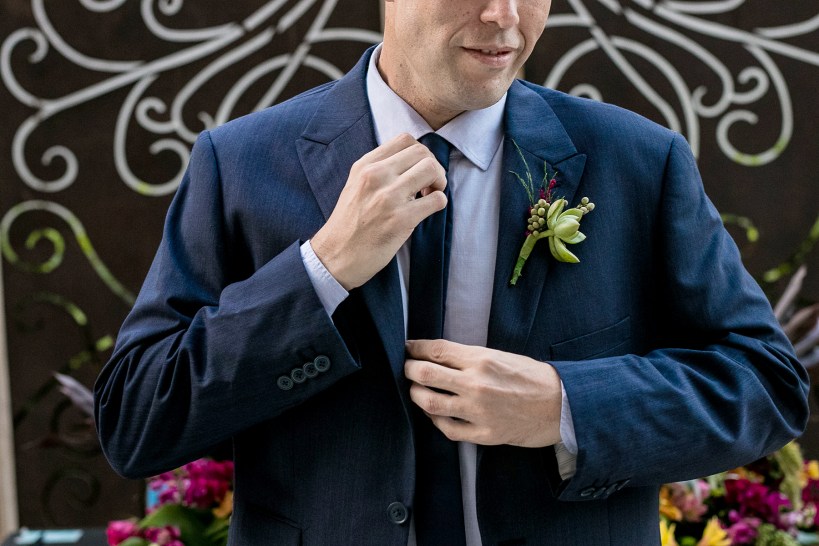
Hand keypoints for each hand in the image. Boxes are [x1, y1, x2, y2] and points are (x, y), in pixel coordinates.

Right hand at [310, 133, 446, 289]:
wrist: (335, 256)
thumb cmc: (349, 224)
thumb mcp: (356, 185)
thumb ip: (379, 170)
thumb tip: (411, 163)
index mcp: (365, 165)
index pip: (405, 139)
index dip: (420, 153)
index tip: (417, 170)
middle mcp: (376, 176)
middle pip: (422, 152)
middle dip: (433, 166)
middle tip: (429, 184)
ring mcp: (389, 197)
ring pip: (432, 169)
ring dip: (439, 182)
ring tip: (429, 195)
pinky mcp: (401, 220)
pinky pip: (437, 200)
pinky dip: (439, 203)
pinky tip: (428, 210)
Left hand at [404, 339, 562, 446]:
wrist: (560, 404)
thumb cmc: (532, 377)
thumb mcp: (500, 356)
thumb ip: (469, 357)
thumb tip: (436, 356)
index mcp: (481, 359)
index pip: (435, 350)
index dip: (415, 348)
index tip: (407, 347)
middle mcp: (476, 384)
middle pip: (424, 374)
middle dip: (409, 369)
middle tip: (407, 368)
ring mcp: (478, 411)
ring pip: (429, 403)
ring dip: (416, 394)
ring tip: (416, 390)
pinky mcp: (484, 433)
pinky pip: (447, 428)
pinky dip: (435, 419)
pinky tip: (435, 412)